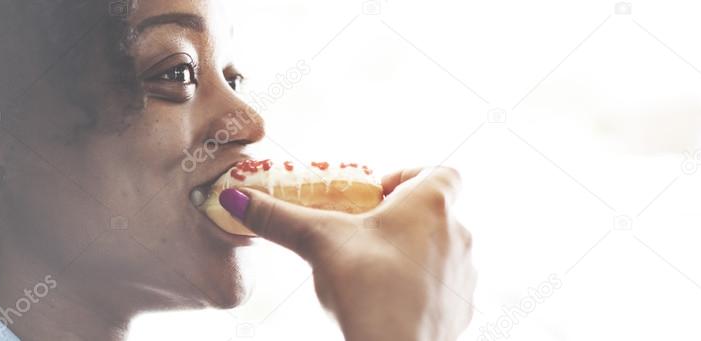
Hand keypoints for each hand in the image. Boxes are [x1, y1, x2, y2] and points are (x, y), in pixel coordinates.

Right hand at [223, 167, 474, 340]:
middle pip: (434, 212)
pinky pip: (441, 286)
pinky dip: (419, 287)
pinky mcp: (461, 308)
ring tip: (370, 270)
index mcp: (432, 205)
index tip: (376, 196)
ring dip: (410, 253)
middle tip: (360, 235)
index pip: (440, 172)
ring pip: (439, 250)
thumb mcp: (317, 243)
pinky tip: (385, 300)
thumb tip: (235, 196)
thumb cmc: (366, 289)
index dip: (409, 177)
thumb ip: (277, 217)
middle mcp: (459, 233)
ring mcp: (464, 273)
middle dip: (398, 220)